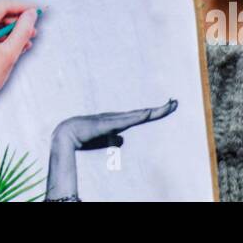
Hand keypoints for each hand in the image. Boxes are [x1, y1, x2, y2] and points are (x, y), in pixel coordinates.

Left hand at [0, 0, 38, 104]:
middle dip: (19, 23)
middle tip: (34, 30)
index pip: (2, 7)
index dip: (22, 8)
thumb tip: (32, 14)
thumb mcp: (8, 54)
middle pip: (0, 15)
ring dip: (14, 32)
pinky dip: (6, 39)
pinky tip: (19, 46)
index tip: (38, 12)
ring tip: (28, 42)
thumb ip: (22, 31)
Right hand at [45, 100, 176, 200]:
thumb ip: (112, 139)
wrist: (67, 133)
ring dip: (152, 112)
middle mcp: (118, 117)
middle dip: (160, 109)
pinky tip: (147, 114)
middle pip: (144, 113)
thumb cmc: (84, 136)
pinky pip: (125, 121)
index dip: (155, 112)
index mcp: (119, 121)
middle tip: (176, 102)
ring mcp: (113, 119)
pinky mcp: (106, 124)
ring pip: (137, 115)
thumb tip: (121, 139)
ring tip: (167, 106)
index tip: (168, 106)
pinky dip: (137, 117)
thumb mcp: (103, 141)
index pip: (141, 116)